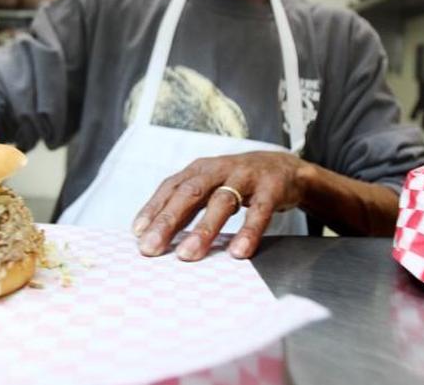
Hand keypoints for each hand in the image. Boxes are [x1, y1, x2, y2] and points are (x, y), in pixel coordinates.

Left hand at [132, 151, 310, 261]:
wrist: (286, 167)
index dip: (153, 209)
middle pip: (190, 193)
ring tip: (188, 255)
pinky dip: (248, 231)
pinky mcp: (272, 187)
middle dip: (168, 221)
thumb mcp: (210, 186)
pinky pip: (259, 212)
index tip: (137, 235)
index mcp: (200, 169)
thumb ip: (186, 207)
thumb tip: (151, 235)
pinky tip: (238, 252)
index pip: (171, 187)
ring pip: (221, 201)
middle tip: (151, 248)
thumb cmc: (239, 182)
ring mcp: (246, 176)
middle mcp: (219, 169)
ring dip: (203, 229)